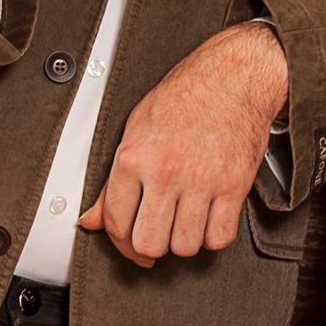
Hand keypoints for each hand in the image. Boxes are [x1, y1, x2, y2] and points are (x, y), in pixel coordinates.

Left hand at [79, 22, 288, 266]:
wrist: (233, 78)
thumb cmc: (184, 97)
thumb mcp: (135, 130)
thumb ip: (112, 181)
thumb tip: (91, 219)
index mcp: (134, 157)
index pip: (116, 222)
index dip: (119, 242)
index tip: (127, 244)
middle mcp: (166, 171)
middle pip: (149, 243)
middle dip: (149, 248)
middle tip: (154, 237)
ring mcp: (202, 180)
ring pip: (185, 246)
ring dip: (182, 242)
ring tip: (181, 223)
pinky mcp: (234, 186)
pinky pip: (219, 237)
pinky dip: (212, 237)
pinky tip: (206, 220)